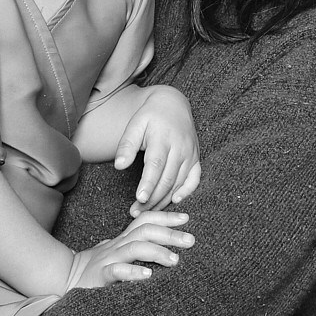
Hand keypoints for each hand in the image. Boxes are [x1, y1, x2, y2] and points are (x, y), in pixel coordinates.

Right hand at [64, 209, 192, 289]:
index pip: (146, 219)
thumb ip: (138, 245)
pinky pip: (117, 272)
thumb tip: (165, 241)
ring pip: (134, 248)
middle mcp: (118, 245)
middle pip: (145, 230)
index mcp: (124, 238)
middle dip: (169, 233)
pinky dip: (132, 272)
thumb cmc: (99, 267)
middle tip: (190, 240)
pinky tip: (147, 276)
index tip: (186, 217)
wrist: (66, 278)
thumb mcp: (120, 252)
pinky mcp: (100, 276)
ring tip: (175, 260)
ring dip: (157, 252)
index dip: (166, 216)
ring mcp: (109, 259)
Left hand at [115, 85, 201, 214]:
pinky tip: (175, 201)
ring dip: (164, 199)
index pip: (156, 164)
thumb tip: (119, 165)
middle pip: (167, 178)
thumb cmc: (150, 116)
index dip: (148, 183)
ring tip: (147, 211)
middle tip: (135, 212)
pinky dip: (187, 191)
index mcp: (163, 138)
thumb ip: (126, 145)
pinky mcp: (196, 158)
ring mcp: (190, 153)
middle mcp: (180, 147)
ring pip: (178, 182)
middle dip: (152, 198)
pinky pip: (195, 179)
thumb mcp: (135, 125)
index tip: (139, 198)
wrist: (173, 104)